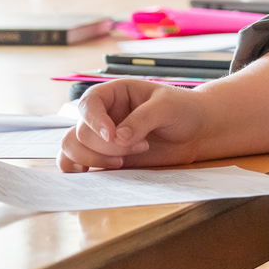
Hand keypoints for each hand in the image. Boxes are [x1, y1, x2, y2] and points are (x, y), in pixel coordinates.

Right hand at [59, 79, 206, 170]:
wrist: (196, 132)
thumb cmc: (183, 110)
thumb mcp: (167, 107)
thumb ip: (142, 119)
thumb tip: (117, 138)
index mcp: (114, 93)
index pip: (89, 103)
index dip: (94, 121)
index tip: (113, 135)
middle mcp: (102, 114)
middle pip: (81, 132)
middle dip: (107, 146)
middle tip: (142, 146)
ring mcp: (100, 137)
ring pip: (72, 148)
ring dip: (93, 160)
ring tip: (123, 162)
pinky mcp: (103, 157)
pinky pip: (75, 163)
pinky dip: (78, 170)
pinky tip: (95, 175)